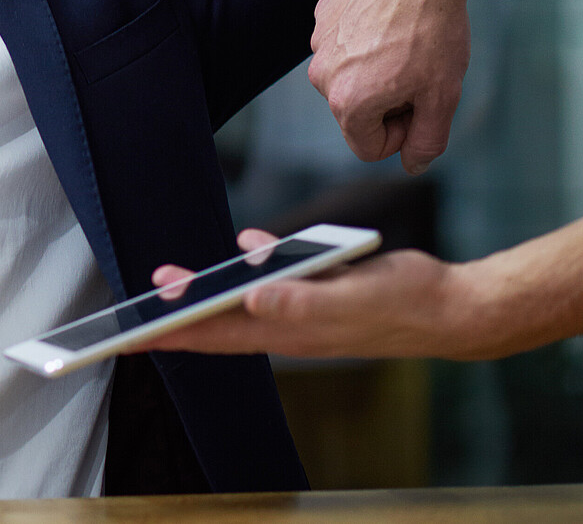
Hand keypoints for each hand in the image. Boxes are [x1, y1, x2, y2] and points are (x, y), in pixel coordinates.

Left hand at [138, 229, 478, 358]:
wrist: (450, 305)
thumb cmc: (403, 305)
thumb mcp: (350, 300)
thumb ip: (303, 301)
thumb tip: (255, 300)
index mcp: (288, 330)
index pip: (215, 336)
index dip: (172, 335)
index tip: (133, 339)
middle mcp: (290, 324)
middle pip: (218, 323)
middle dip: (175, 316)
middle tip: (136, 305)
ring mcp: (305, 309)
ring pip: (243, 302)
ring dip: (207, 292)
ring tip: (172, 281)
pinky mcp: (321, 289)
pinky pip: (280, 278)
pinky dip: (260, 261)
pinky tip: (251, 243)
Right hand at [308, 0, 483, 173]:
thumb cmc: (435, 31)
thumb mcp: (443, 96)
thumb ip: (426, 141)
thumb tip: (412, 165)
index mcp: (349, 103)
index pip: (368, 148)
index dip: (402, 134)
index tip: (422, 104)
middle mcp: (322, 77)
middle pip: (356, 112)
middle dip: (386, 101)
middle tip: (418, 71)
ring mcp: (318, 44)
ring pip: (349, 77)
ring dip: (375, 70)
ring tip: (405, 42)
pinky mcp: (322, 16)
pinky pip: (343, 44)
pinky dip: (366, 40)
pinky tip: (391, 20)